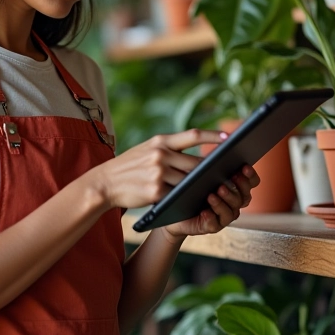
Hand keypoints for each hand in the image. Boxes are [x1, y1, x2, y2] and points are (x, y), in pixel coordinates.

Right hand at [89, 129, 231, 210]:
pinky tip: (193, 200)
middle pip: (196, 163)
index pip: (192, 135)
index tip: (229, 137)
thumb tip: (195, 157)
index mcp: (160, 141)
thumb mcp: (145, 150)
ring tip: (212, 188)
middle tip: (225, 173)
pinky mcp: (156, 192)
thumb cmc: (128, 167)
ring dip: (200, 186)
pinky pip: (178, 195)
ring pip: (189, 180)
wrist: (105, 183)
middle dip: (210, 170)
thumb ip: (167, 150)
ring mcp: (158, 173)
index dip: (213, 136)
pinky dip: (186, 198)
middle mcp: (160, 155)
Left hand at [160, 164, 258, 243]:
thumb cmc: (189, 187)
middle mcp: (233, 203)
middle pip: (244, 196)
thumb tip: (218, 150)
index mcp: (234, 188)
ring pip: (231, 211)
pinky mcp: (211, 226)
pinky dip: (211, 217)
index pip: (251, 182)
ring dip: (223, 202)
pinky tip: (205, 211)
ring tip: (212, 194)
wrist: (172, 209)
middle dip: (239, 187)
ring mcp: (223, 216)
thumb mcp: (200, 173)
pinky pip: (214, 223)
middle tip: (231, 177)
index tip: (244, 166)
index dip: (250, 175)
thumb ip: (212, 165)